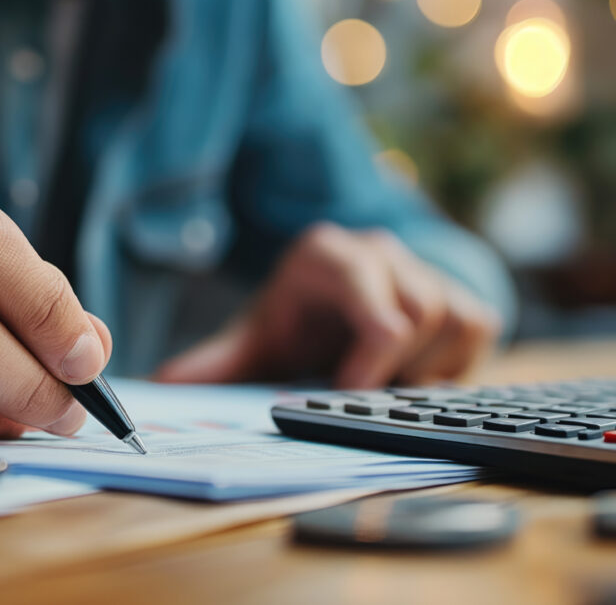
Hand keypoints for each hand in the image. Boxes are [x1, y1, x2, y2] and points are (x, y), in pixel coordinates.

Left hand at [156, 223, 500, 388]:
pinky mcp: (463, 292)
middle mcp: (381, 250)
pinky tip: (413, 373)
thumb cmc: (296, 325)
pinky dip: (451, 364)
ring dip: (421, 366)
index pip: (365, 286)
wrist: (339, 308)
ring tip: (380, 378)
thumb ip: (217, 363)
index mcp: (327, 253)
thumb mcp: (257, 341)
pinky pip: (477, 329)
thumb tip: (164, 385)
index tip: (346, 389)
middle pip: (418, 312)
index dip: (366, 351)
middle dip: (391, 367)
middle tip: (359, 391)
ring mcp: (427, 267)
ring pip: (453, 320)